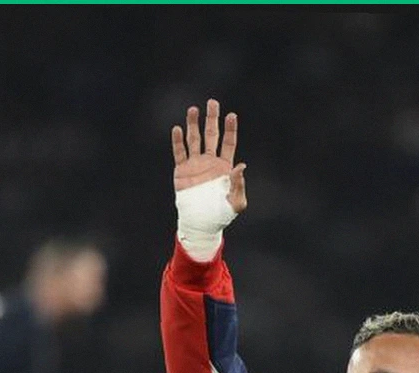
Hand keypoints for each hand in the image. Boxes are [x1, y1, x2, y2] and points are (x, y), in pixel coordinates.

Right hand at [171, 99, 246, 213]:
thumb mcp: (236, 202)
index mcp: (224, 166)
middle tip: (213, 102)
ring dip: (193, 124)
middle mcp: (210, 162)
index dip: (230, 129)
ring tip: (193, 109)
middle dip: (212, 119)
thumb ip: (239, 185)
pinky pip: (179, 153)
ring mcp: (195, 165)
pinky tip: (177, 129)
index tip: (231, 115)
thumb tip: (241, 166)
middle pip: (211, 135)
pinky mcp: (181, 171)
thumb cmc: (222, 215)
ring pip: (194, 139)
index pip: (228, 143)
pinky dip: (177, 141)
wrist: (201, 223)